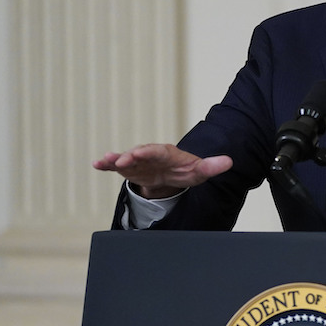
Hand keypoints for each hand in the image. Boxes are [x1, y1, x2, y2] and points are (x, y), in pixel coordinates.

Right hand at [93, 144, 232, 199]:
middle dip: (129, 156)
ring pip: (125, 159)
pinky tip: (96, 164)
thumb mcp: (200, 170)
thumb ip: (212, 166)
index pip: (157, 151)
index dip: (148, 152)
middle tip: (120, 160)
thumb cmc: (186, 170)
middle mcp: (150, 154)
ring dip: (114, 160)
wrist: (175, 174)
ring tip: (103, 161)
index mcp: (166, 153)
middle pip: (138, 153)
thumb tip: (230, 162)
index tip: (139, 153)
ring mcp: (138, 161)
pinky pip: (116, 166)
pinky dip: (107, 165)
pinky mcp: (130, 169)